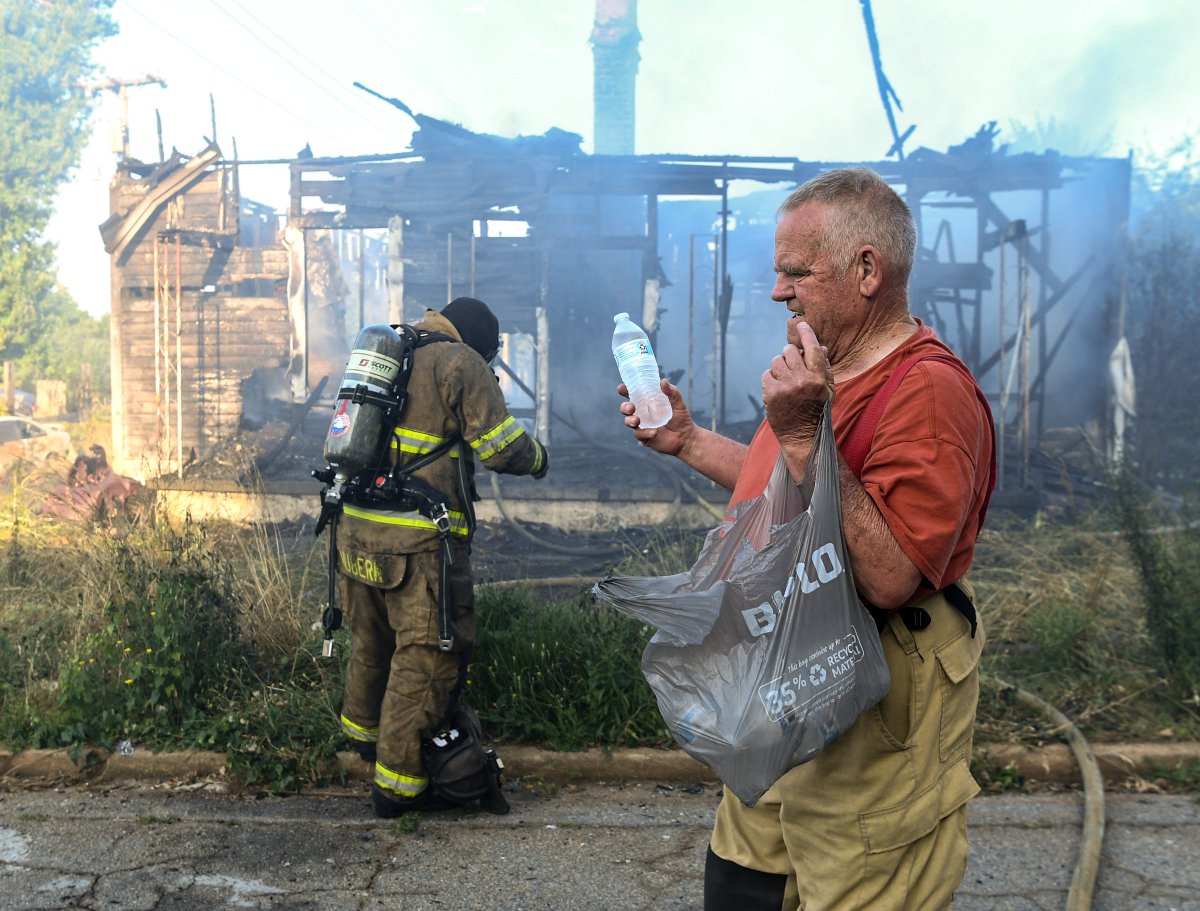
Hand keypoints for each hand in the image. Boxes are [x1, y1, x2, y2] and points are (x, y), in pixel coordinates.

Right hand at [618, 378, 692, 455]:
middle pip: (626, 408)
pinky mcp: (644, 437)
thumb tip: (663, 381)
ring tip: (637, 420)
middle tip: (630, 407)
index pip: (633, 394)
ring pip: (628, 421)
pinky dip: (645, 433)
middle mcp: (642, 413)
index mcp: (648, 402)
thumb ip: (672, 393)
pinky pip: (639, 434)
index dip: (625, 390)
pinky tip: (654, 432)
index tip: (622, 388)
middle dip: (624, 407)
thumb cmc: (682, 419)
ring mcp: (642, 425)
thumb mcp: (678, 404)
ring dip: (630, 420)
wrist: (686, 438)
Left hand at [762, 320, 833, 442]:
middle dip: (789, 354)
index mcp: (818, 378)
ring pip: (776, 360)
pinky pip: (766, 374)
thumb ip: (825, 368)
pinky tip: (777, 388)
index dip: (807, 333)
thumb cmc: (816, 411)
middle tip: (791, 365)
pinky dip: (770, 379)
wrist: (801, 436)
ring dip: (779, 366)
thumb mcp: (827, 390)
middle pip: (789, 350)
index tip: (802, 325)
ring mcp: (785, 387)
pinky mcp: (771, 394)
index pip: (813, 348)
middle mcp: (802, 380)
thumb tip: (820, 346)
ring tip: (784, 379)